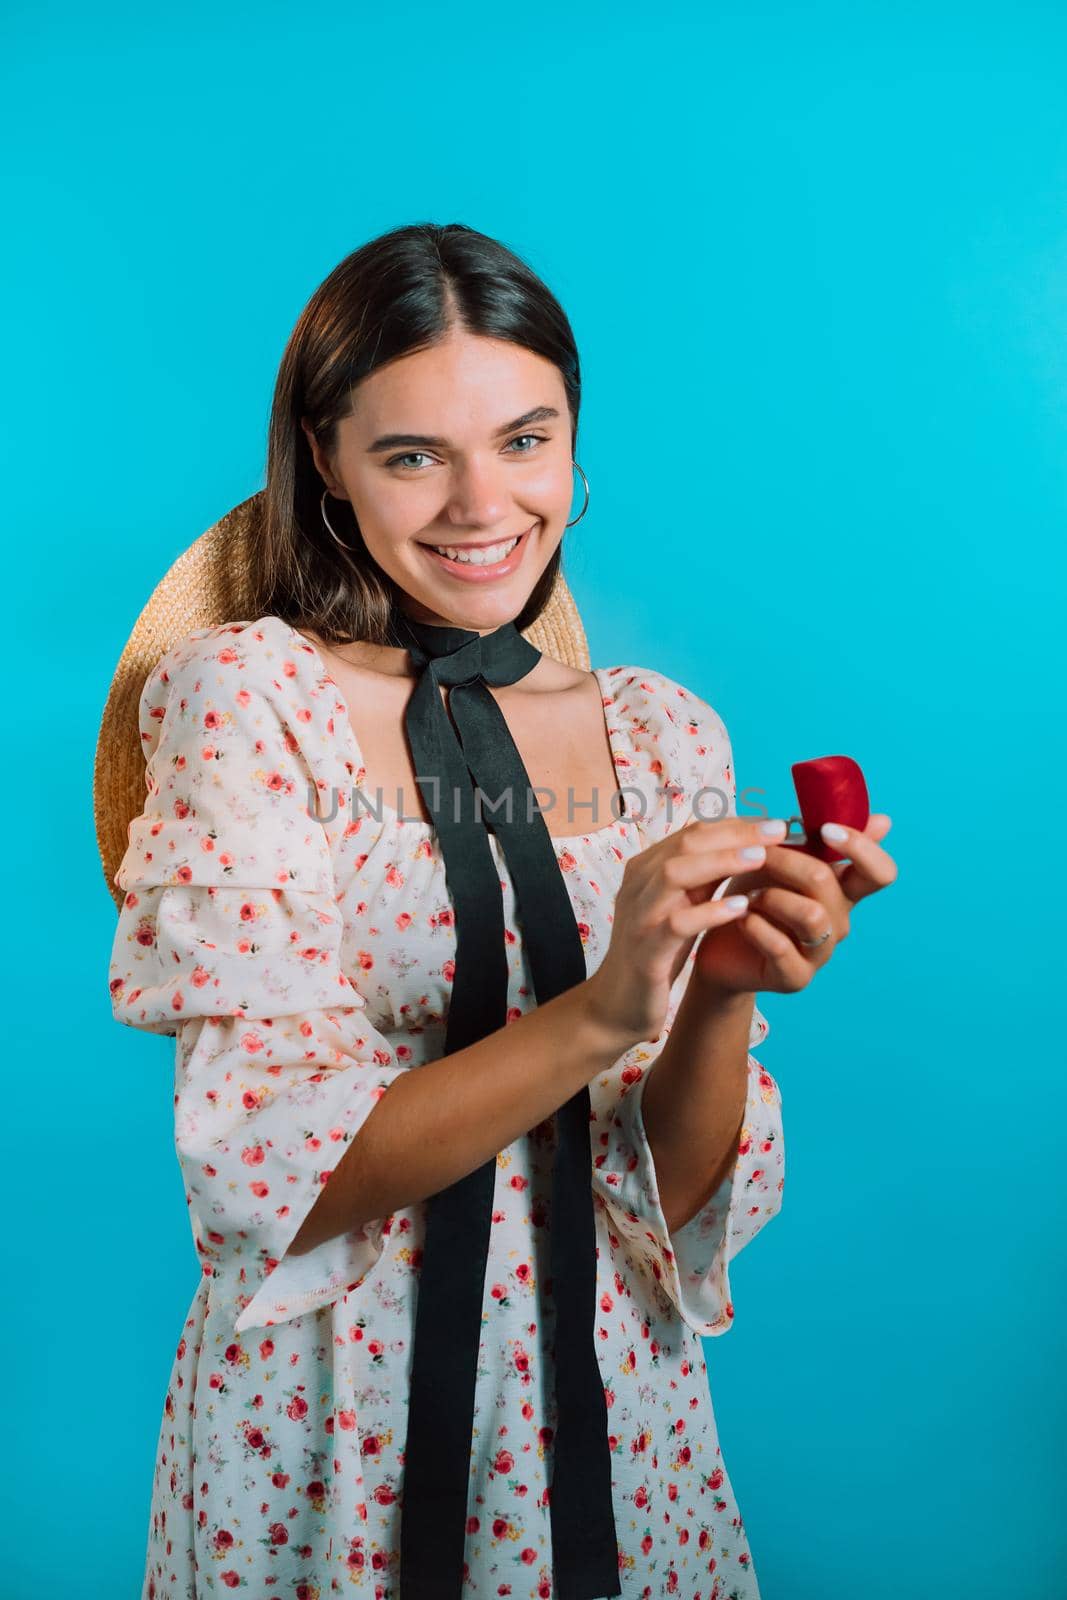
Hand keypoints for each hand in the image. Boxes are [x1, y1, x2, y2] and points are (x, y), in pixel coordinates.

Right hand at [584, 815, 804, 1046]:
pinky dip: (710, 912)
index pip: (691, 833)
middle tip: (778, 831)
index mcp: (645, 870)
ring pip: (676, 874)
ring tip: (761, 859)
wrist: (618, 1004)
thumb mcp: (678, 907)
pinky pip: (677, 923)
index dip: (735, 824)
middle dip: (734, 834)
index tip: (773, 824)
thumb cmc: (655, 952)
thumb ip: (702, 878)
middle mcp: (637, 886)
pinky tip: (741, 908)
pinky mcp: (645, 951)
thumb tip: (745, 844)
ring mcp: (638, 917)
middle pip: (685, 844)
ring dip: (721, 862)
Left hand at [691, 813, 897, 997]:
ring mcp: (819, 951)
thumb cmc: (752, 895)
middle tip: (755, 855)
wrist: (720, 947)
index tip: (825, 830)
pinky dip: (756, 926)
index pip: (880, 872)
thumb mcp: (781, 858)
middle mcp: (838, 921)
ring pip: (811, 915)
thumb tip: (883, 820)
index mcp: (841, 889)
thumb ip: (820, 839)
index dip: (861, 847)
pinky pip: (782, 948)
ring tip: (749, 897)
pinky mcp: (795, 976)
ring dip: (771, 896)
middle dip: (785, 860)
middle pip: (827, 881)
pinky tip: (741, 917)